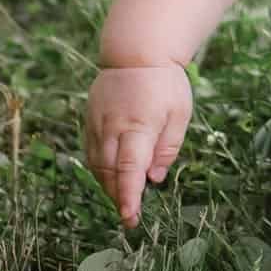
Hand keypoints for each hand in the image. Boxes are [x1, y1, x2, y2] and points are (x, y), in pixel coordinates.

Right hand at [84, 64, 192, 227]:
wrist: (136, 52)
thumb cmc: (165, 83)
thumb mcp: (180, 113)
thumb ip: (168, 148)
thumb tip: (154, 179)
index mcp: (138, 126)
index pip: (129, 169)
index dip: (128, 196)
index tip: (129, 217)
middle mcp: (113, 128)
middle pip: (110, 172)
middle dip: (118, 198)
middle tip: (130, 218)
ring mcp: (97, 124)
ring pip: (98, 165)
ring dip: (108, 187)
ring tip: (122, 202)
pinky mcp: (90, 121)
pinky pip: (92, 153)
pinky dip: (100, 170)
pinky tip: (111, 179)